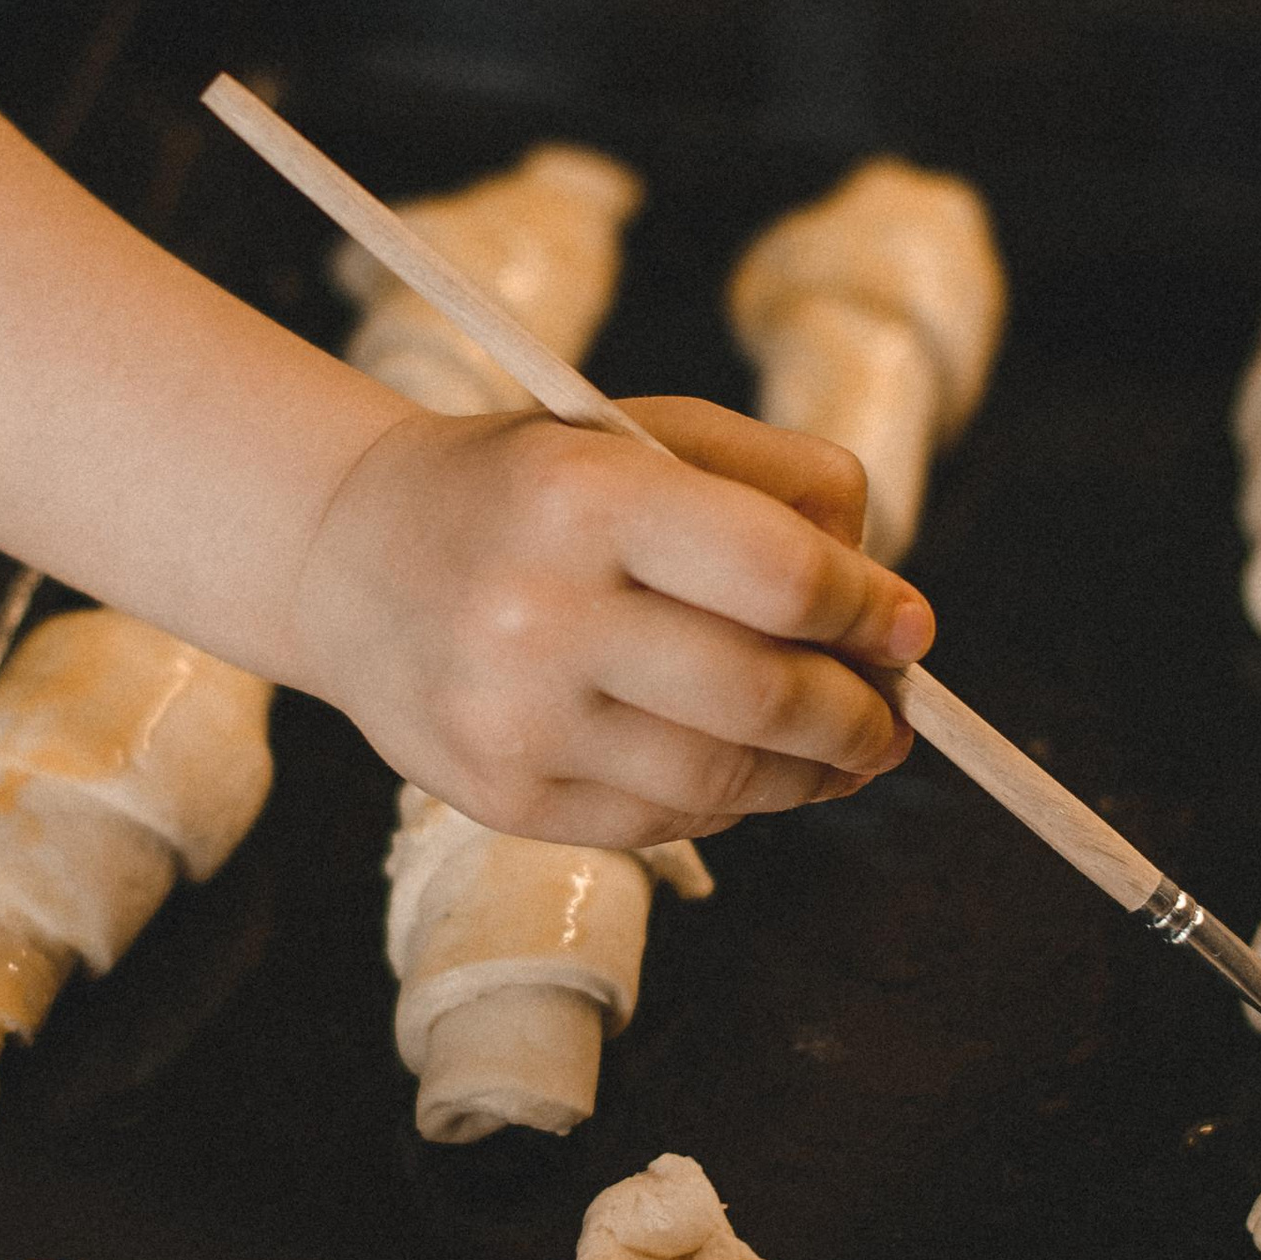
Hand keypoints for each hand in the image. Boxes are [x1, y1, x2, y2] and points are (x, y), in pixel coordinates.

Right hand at [285, 394, 934, 846]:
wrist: (352, 556)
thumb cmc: (534, 488)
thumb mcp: (646, 436)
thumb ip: (781, 487)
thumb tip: (889, 608)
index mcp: (584, 494)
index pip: (779, 576)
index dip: (866, 611)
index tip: (908, 627)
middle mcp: (539, 611)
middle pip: (763, 695)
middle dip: (857, 715)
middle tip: (895, 716)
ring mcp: (514, 719)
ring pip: (722, 781)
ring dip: (811, 777)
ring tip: (846, 754)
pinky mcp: (502, 797)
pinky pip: (661, 823)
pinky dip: (729, 804)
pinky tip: (748, 772)